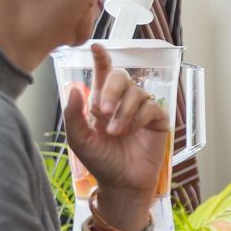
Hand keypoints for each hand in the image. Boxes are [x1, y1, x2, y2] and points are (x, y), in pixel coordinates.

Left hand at [63, 42, 170, 228]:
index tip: (96, 46)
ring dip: (123, 111)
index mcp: (102, 103)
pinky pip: (151, 106)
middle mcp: (122, 102)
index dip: (101, 59)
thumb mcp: (79, 139)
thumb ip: (73, 114)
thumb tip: (74, 87)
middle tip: (102, 111)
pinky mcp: (157, 120)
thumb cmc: (100, 162)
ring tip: (115, 132)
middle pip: (121, 77)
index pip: (103, 74)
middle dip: (111, 90)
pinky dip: (138, 118)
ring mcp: (141, 110)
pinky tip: (131, 131)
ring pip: (136, 92)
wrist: (121, 183)